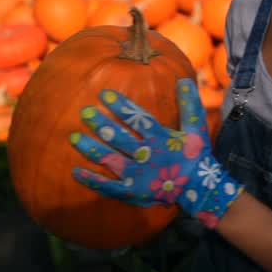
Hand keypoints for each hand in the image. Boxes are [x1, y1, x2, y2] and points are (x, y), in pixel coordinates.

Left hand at [70, 78, 242, 229]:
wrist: (198, 189)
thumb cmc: (195, 155)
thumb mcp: (196, 129)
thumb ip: (189, 105)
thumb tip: (184, 80)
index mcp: (161, 139)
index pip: (138, 119)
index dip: (121, 107)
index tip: (103, 94)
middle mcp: (147, 156)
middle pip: (120, 138)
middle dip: (101, 125)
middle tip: (84, 113)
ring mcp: (138, 175)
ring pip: (111, 160)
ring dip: (93, 149)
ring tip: (73, 138)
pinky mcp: (133, 191)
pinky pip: (109, 187)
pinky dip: (93, 180)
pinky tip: (75, 172)